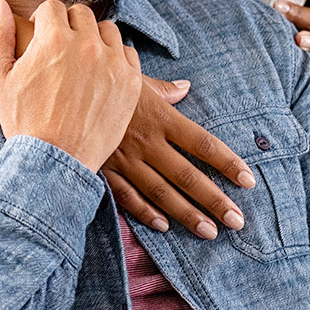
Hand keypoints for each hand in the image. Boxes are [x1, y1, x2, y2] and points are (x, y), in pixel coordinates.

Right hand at [0, 0, 141, 172]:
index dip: (43, 21)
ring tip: (82, 61)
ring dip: (94, 39)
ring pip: (107, 30)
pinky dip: (115, 58)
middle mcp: (86, 45)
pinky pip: (127, 53)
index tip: (42, 38)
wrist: (54, 161)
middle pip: (81, 14)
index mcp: (53, 39)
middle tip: (61, 50)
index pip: (53, 7)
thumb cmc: (22, 120)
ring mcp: (112, 63)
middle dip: (68, 26)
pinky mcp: (131, 82)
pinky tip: (100, 75)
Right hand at [102, 78, 255, 239]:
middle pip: (187, 175)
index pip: (202, 143)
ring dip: (187, 214)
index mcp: (160, 116)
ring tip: (210, 232)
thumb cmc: (102, 79)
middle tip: (237, 220)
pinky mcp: (105, 169)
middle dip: (215, 199)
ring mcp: (125, 158)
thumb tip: (186, 87)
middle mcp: (147, 141)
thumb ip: (164, 88)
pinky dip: (145, 213)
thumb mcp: (135, 77)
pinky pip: (127, 196)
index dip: (227, 162)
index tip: (248, 180)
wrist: (61, 88)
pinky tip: (164, 226)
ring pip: (161, 192)